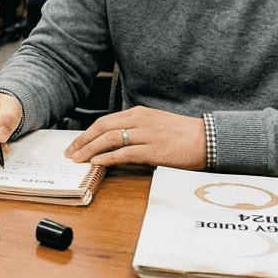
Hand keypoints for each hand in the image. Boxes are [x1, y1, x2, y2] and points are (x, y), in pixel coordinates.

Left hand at [66, 107, 206, 168]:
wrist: (207, 138)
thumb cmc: (182, 134)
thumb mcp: (155, 125)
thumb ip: (135, 130)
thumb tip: (113, 142)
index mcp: (139, 113)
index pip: (105, 121)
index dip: (87, 133)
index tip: (75, 144)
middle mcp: (140, 120)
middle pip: (102, 127)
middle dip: (82, 141)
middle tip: (70, 153)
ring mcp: (146, 134)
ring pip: (110, 139)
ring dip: (90, 150)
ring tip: (78, 160)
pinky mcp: (154, 150)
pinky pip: (125, 153)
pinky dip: (108, 157)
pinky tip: (97, 163)